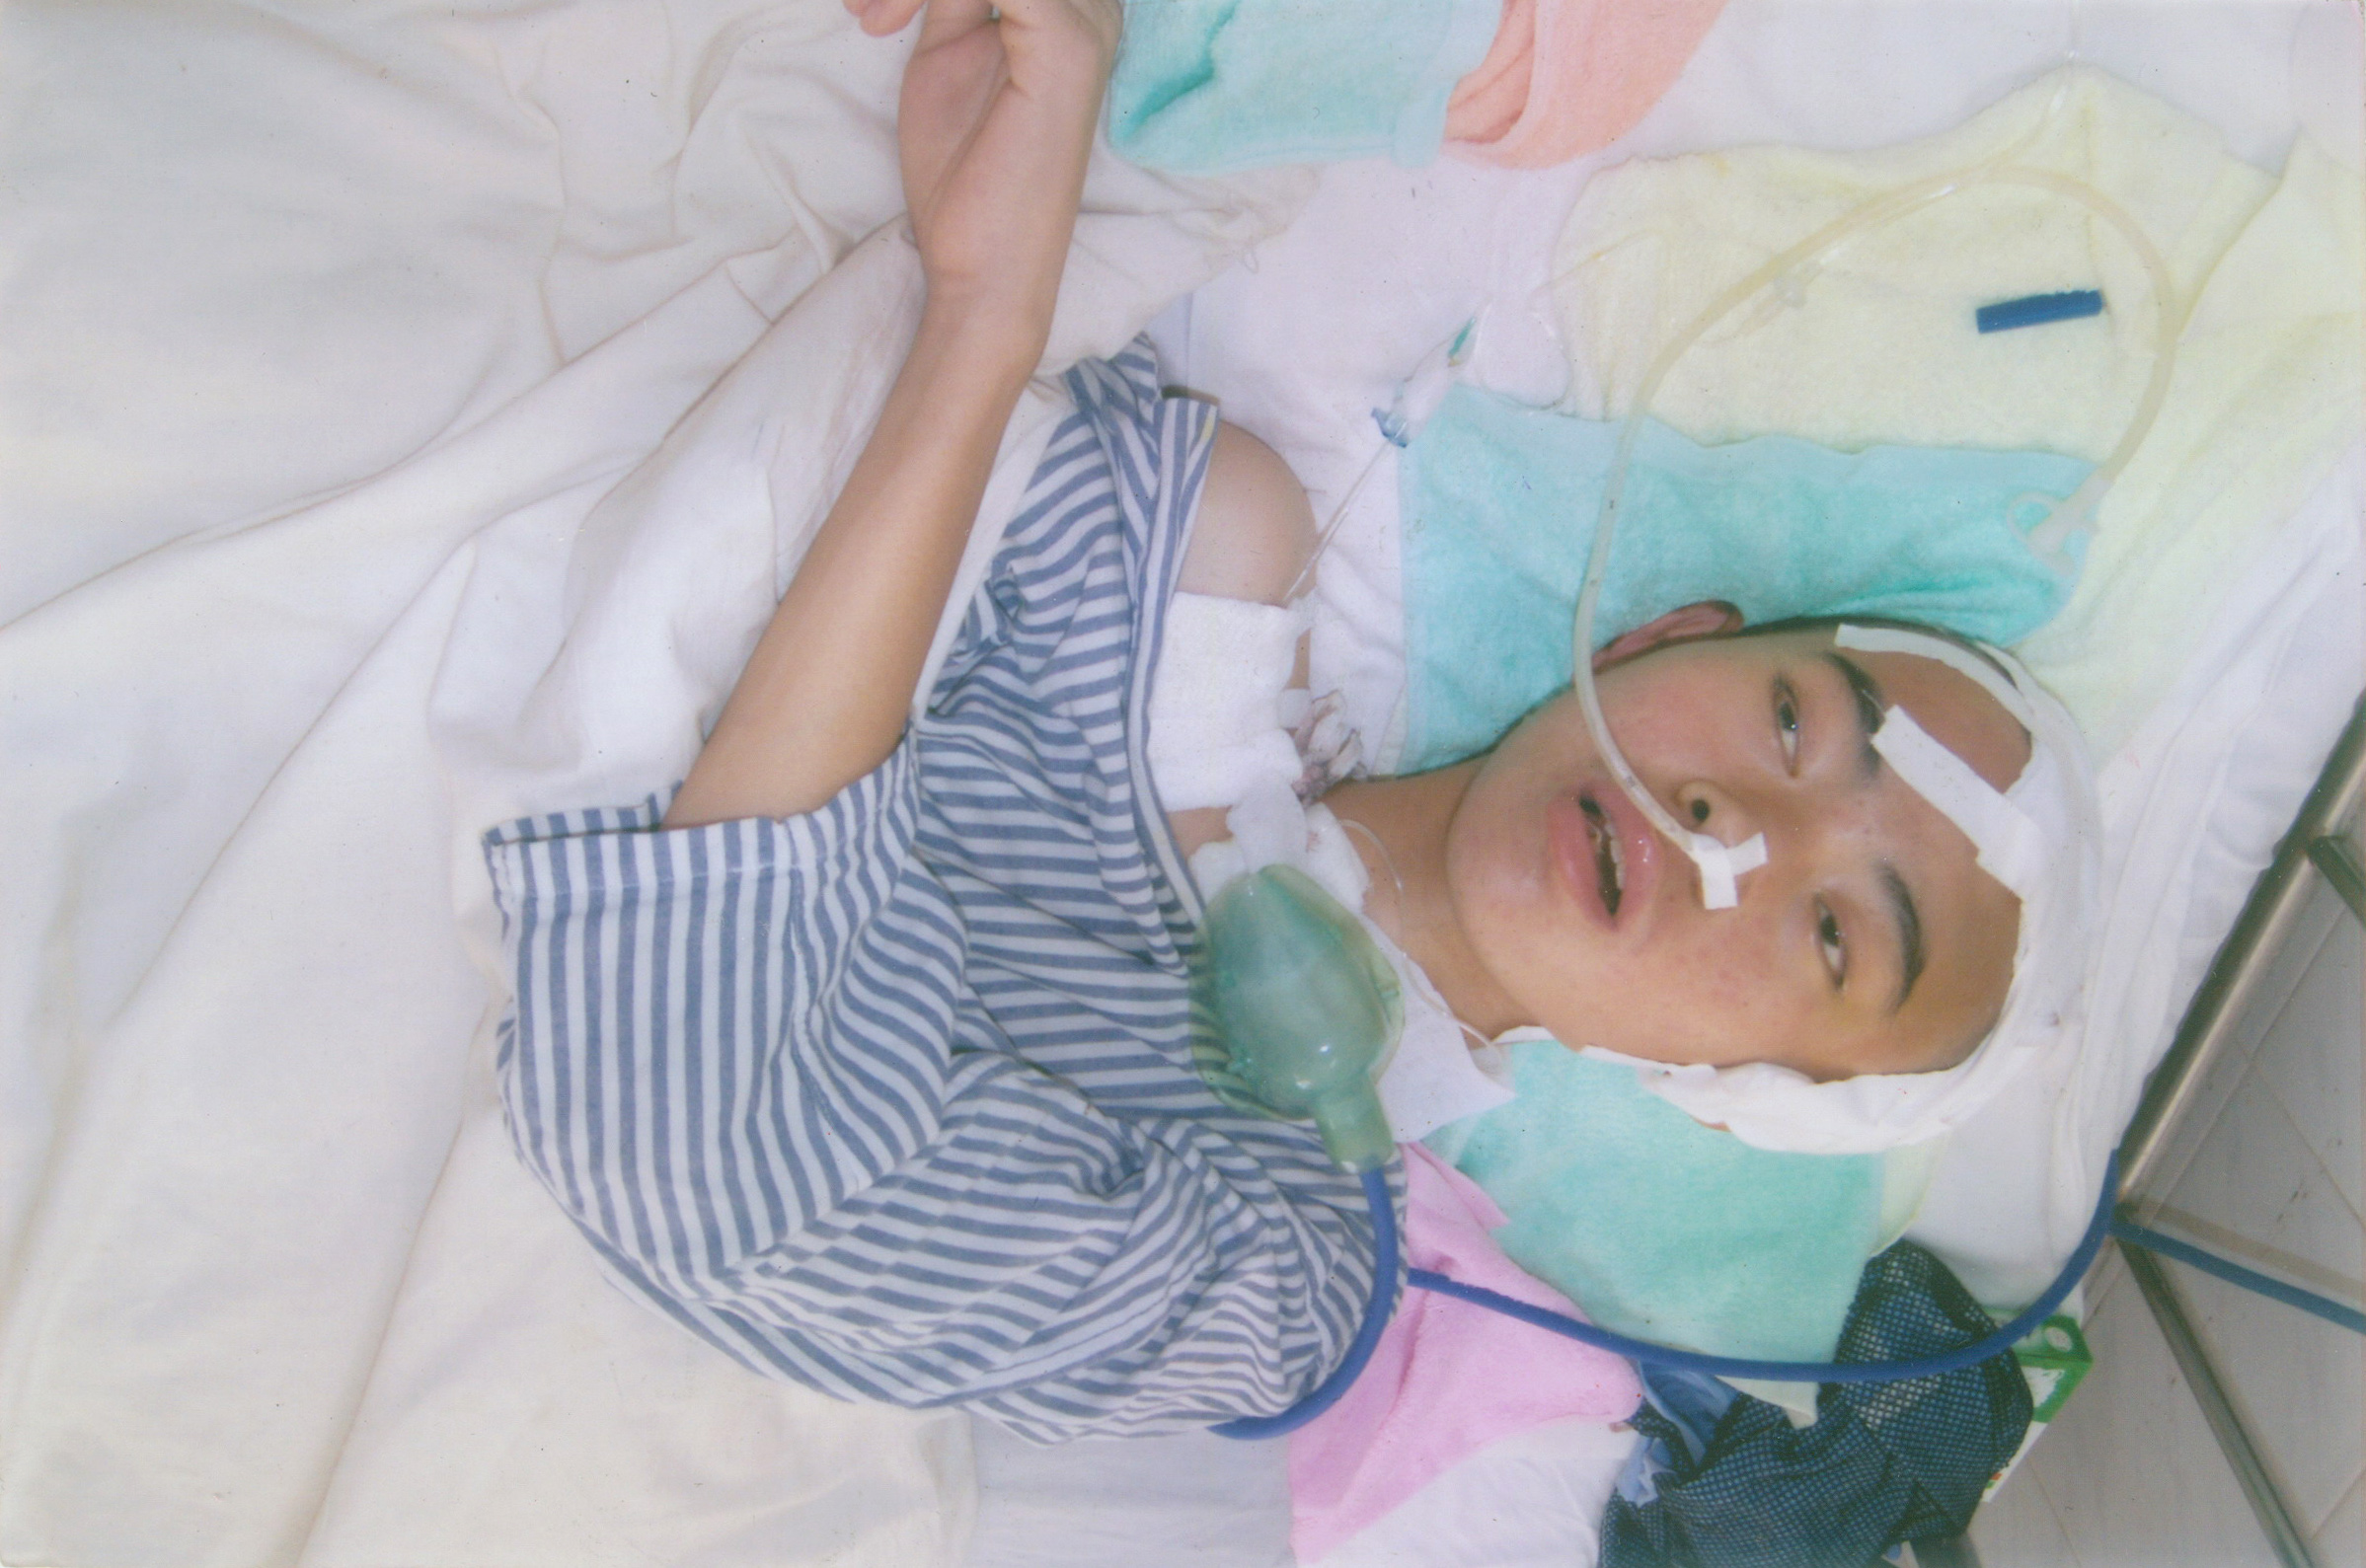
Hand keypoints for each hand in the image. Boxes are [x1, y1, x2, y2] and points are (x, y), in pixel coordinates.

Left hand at [851, 0, 1119, 335]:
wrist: (983, 270)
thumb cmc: (967, 179)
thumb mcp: (950, 54)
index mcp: (1069, 6)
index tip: (871, 10)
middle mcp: (1092, 5)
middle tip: (865, 8)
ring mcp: (1085, 19)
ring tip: (868, 14)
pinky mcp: (1065, 41)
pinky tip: (884, 19)